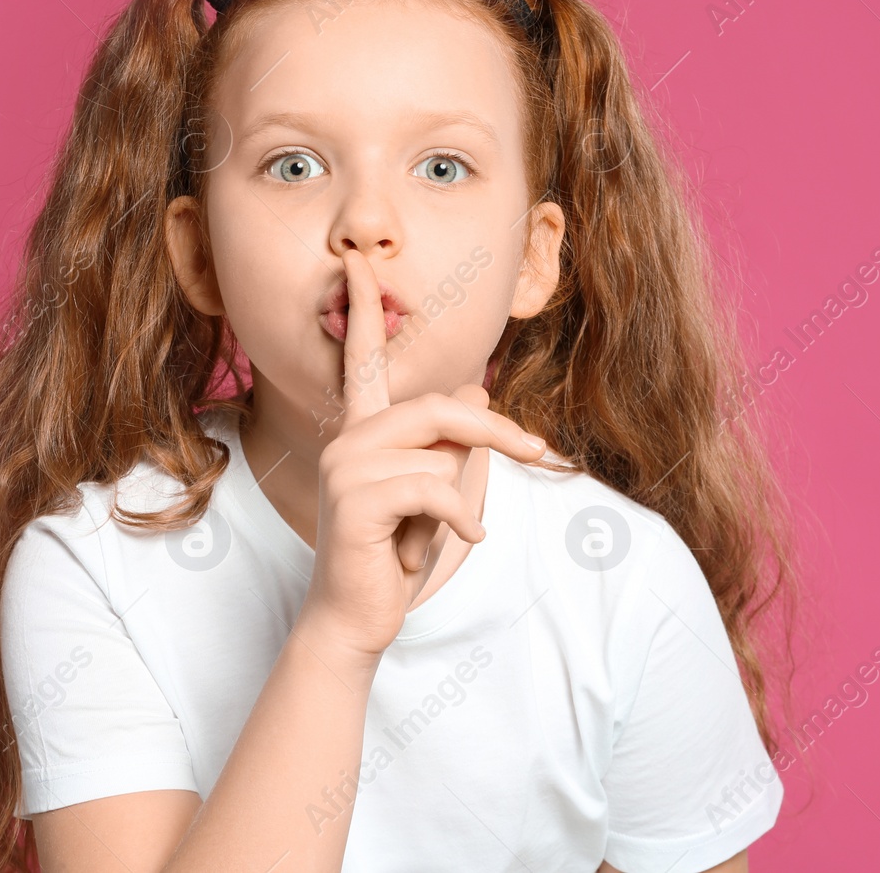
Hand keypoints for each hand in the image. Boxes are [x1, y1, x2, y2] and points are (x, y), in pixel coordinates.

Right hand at [294, 247, 547, 660]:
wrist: (358, 617)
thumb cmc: (395, 554)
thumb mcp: (434, 491)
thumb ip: (449, 443)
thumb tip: (478, 388)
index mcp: (362, 431)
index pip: (361, 359)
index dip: (361, 310)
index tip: (356, 262)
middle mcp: (346, 440)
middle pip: (437, 406)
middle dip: (492, 430)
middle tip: (535, 450)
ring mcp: (344, 468)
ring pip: (439, 453)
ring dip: (460, 495)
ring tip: (453, 526)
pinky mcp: (354, 502)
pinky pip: (433, 489)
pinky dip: (460, 516)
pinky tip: (469, 536)